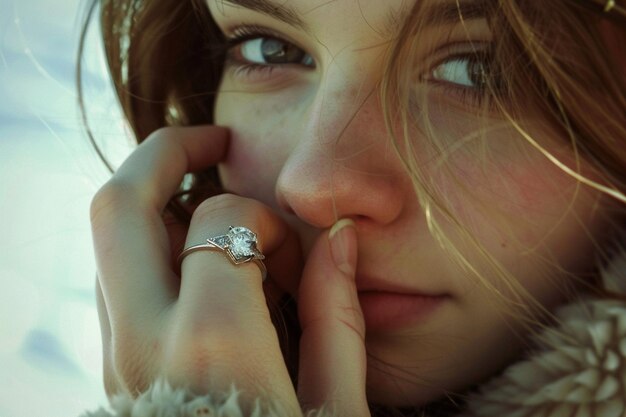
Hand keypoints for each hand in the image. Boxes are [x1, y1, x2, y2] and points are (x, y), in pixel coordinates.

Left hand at [91, 126, 368, 415]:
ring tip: (213, 213)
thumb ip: (337, 318)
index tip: (293, 254)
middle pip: (120, 206)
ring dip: (158, 204)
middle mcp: (146, 342)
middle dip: (165, 151)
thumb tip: (339, 238)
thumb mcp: (335, 407)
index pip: (219, 219)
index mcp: (215, 344)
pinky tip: (199, 265)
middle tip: (214, 142)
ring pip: (109, 241)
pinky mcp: (110, 371)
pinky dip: (151, 249)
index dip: (264, 217)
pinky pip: (115, 280)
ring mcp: (116, 358)